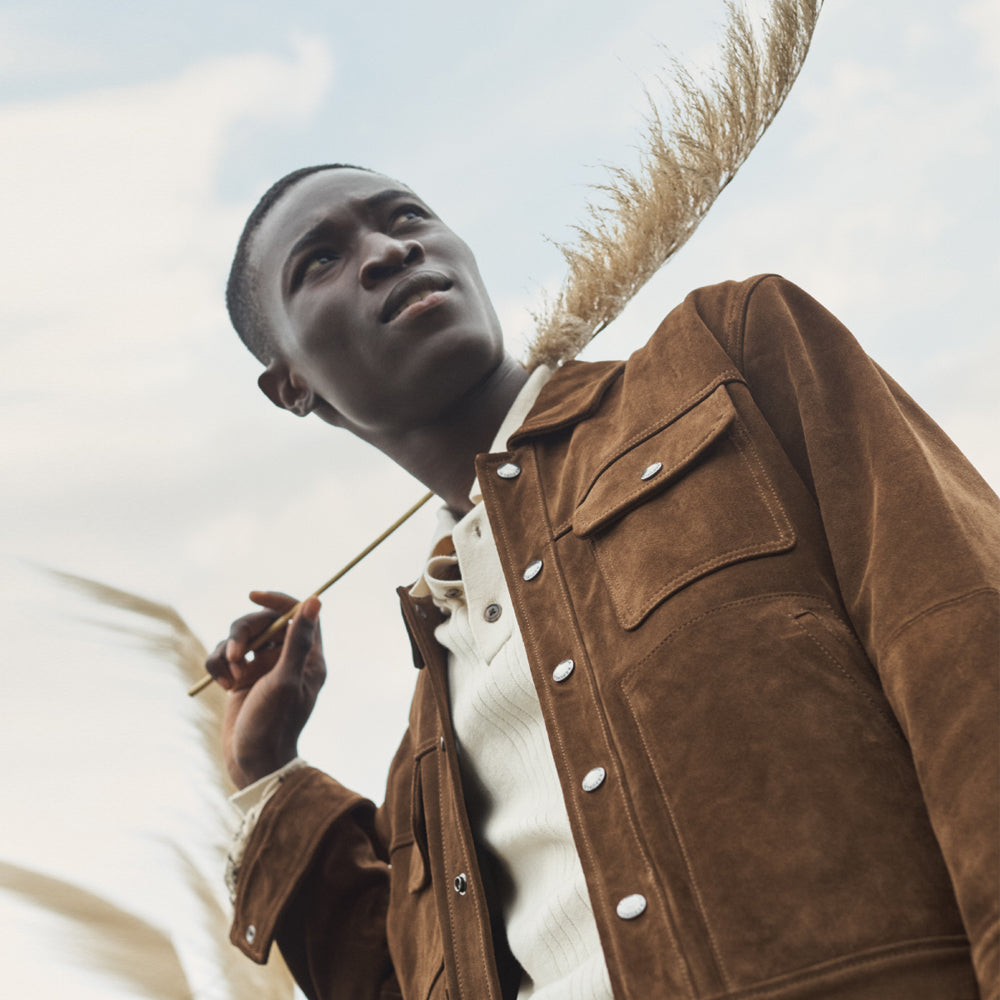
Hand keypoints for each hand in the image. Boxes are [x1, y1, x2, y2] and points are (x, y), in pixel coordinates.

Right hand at [206, 591, 325, 788]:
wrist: (252, 763)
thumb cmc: (274, 724)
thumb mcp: (285, 680)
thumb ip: (298, 641)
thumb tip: (315, 600)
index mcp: (309, 657)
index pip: (297, 613)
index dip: (277, 600)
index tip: (254, 596)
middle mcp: (288, 658)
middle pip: (264, 621)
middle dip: (245, 633)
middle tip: (236, 655)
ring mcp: (264, 668)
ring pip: (241, 637)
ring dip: (229, 652)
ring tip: (230, 677)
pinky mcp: (242, 677)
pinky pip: (226, 655)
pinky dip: (219, 665)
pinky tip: (223, 686)